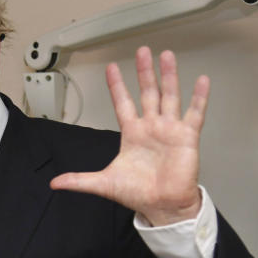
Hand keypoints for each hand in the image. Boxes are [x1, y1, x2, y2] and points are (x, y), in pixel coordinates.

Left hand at [50, 47, 207, 225]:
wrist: (162, 207)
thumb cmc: (138, 194)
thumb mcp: (104, 183)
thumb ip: (79, 180)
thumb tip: (55, 182)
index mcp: (132, 133)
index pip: (122, 103)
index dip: (117, 86)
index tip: (111, 68)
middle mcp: (151, 127)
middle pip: (147, 92)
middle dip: (144, 72)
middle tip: (142, 51)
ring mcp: (169, 129)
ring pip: (169, 96)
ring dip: (168, 76)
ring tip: (166, 56)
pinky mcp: (187, 137)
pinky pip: (194, 113)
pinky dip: (199, 97)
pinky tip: (202, 81)